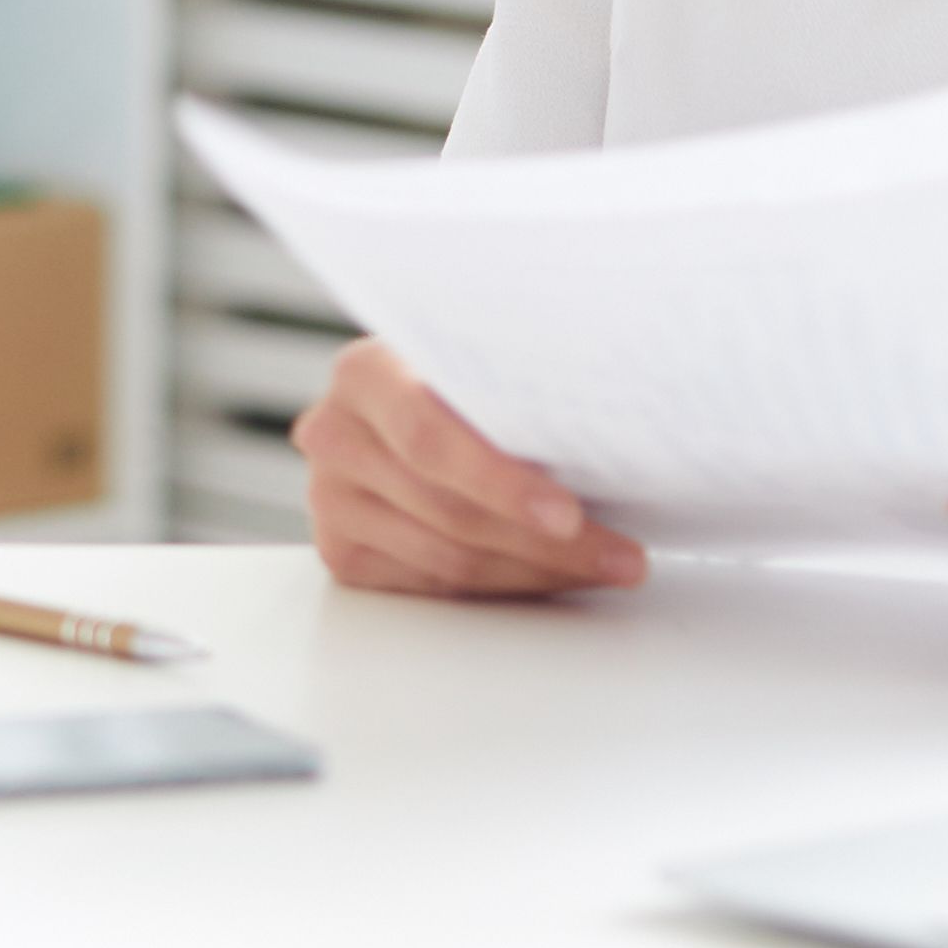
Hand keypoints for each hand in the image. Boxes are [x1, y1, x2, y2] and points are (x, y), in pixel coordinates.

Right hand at [299, 337, 643, 596]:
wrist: (408, 399)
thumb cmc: (467, 382)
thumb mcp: (487, 362)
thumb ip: (519, 387)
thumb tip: (616, 426)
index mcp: (365, 373)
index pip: (429, 437)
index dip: (500, 482)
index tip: (566, 515)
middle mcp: (334, 434)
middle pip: (446, 509)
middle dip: (545, 542)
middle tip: (617, 555)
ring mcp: (330, 498)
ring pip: (448, 558)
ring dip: (537, 570)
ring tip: (605, 566)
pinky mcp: (343, 551)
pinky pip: (434, 585)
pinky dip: (502, 585)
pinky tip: (551, 571)